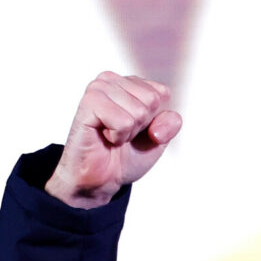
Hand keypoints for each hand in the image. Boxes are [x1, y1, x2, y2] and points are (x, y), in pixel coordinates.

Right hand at [46, 72, 179, 207]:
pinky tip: (103, 136)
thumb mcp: (159, 139)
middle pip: (152, 100)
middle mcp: (112, 80)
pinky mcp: (89, 102)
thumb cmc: (124, 157)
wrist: (100, 180)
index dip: (155, 120)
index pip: (162, 94)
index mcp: (129, 83)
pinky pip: (123, 122)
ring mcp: (99, 88)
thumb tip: (164, 120)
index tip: (136, 130)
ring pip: (139, 112)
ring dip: (128, 132)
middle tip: (120, 134)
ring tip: (111, 135)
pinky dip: (117, 136)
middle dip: (141, 126)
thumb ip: (171, 123)